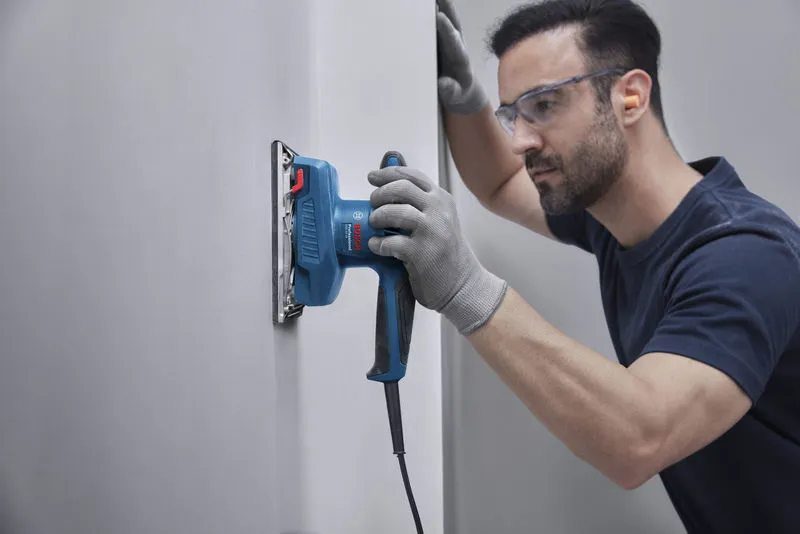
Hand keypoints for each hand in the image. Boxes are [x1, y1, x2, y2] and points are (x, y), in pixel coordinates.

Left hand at [367, 166, 506, 334]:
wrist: (462, 285)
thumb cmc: (446, 253)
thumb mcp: (440, 221)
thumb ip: (420, 206)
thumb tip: (386, 194)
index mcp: (442, 200)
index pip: (412, 176)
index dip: (388, 174)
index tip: (372, 177)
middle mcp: (439, 211)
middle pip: (401, 188)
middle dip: (380, 194)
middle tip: (372, 204)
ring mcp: (432, 231)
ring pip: (396, 212)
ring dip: (378, 216)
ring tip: (374, 224)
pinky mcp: (422, 253)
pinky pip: (391, 242)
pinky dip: (378, 244)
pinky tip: (376, 246)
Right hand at [436, 0, 487, 114]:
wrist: (460, 90)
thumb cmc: (457, 93)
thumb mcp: (455, 96)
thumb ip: (451, 91)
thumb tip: (443, 84)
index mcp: (460, 58)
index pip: (453, 41)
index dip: (447, 29)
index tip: (439, 17)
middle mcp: (456, 44)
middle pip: (453, 24)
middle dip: (447, 9)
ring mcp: (449, 40)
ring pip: (447, 20)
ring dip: (440, 5)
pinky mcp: (442, 40)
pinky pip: (437, 24)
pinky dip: (432, 12)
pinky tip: (421, 4)